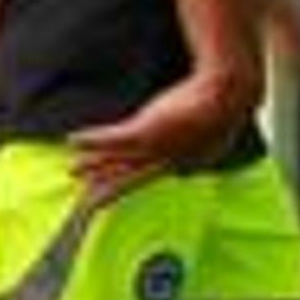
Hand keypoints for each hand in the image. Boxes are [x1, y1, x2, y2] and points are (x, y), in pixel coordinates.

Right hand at [70, 65, 257, 200]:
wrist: (228, 93)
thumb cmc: (228, 103)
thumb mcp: (222, 123)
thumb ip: (214, 130)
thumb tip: (221, 119)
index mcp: (191, 161)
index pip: (159, 171)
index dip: (140, 175)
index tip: (130, 178)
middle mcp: (171, 160)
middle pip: (134, 179)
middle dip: (110, 191)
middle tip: (88, 206)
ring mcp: (157, 147)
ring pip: (118, 161)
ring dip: (94, 167)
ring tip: (72, 172)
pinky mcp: (145, 131)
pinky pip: (111, 139)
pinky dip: (91, 140)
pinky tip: (71, 139)